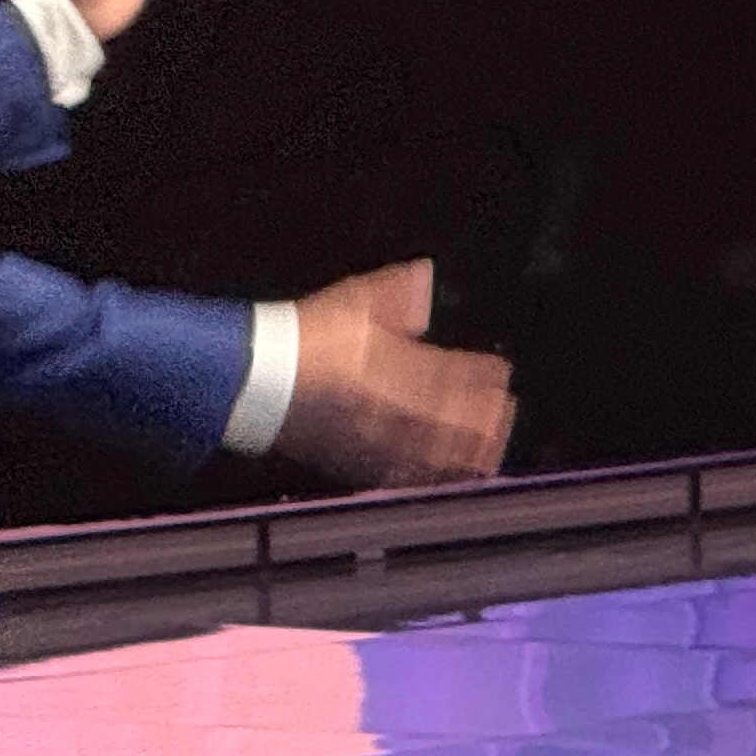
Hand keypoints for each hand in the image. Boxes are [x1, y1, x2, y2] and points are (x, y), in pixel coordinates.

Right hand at [275, 261, 517, 487]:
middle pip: (454, 418)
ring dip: (470, 451)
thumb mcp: (348, 303)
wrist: (250, 377)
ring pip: (435, 453)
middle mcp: (388, 405)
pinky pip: (402, 475)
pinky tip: (446, 478)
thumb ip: (393, 294)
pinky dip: (432, 477)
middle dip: (487, 416)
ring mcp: (373, 437)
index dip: (482, 374)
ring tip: (490, 449)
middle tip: (506, 411)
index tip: (501, 373)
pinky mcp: (354, 460)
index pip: (452, 372)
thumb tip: (424, 277)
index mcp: (390, 365)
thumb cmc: (295, 341)